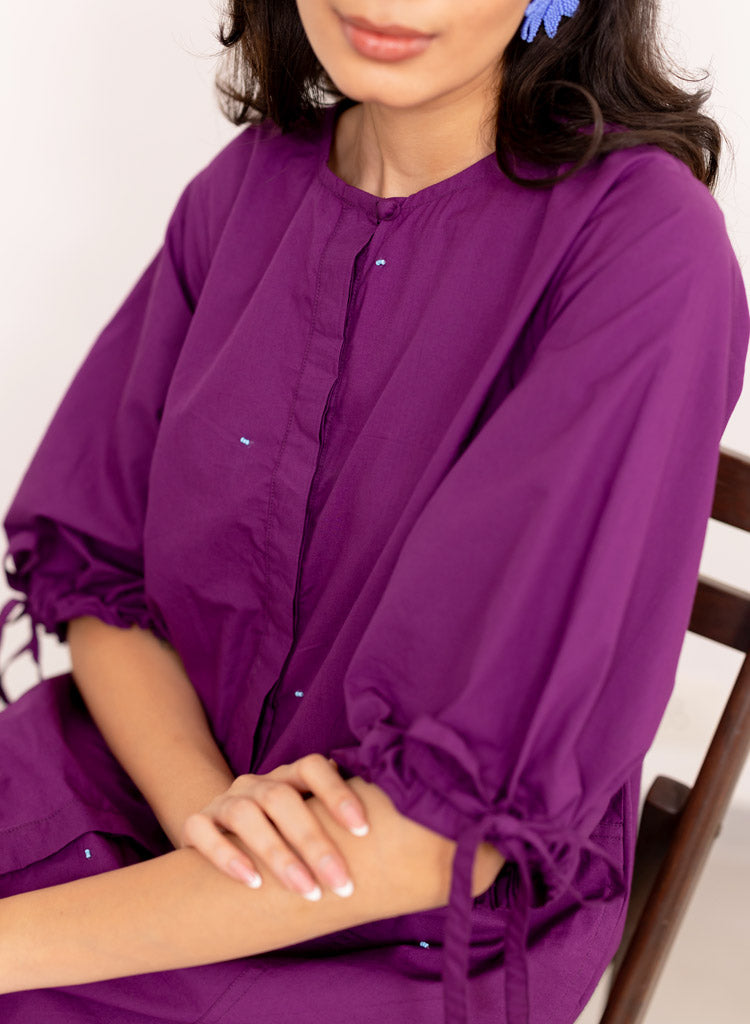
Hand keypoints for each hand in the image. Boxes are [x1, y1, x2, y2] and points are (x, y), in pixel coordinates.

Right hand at [179, 754, 369, 900]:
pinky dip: (225, 855)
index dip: (338, 793)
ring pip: (246, 816)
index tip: (364, 831)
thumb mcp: (312, 820)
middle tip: (341, 884)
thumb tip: (401, 827)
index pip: (314, 767)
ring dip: (278, 855)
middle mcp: (257, 783)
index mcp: (289, 776)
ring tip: (305, 891)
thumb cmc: (287, 834)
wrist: (224, 833)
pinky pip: (202, 832)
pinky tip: (252, 882)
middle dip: (314, 843)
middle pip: (283, 799)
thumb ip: (338, 819)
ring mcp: (226, 801)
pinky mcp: (197, 822)